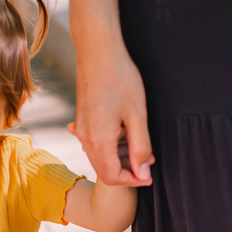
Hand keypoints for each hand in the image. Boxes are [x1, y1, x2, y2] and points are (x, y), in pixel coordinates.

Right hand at [71, 48, 153, 186]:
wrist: (98, 51)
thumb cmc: (120, 78)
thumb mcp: (137, 115)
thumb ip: (140, 147)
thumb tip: (143, 172)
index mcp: (99, 140)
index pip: (113, 177)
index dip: (133, 181)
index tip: (149, 174)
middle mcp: (86, 138)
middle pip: (104, 171)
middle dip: (127, 172)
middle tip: (148, 162)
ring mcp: (82, 129)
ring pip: (99, 159)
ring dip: (119, 160)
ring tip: (139, 147)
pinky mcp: (82, 120)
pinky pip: (94, 145)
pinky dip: (110, 148)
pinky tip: (123, 136)